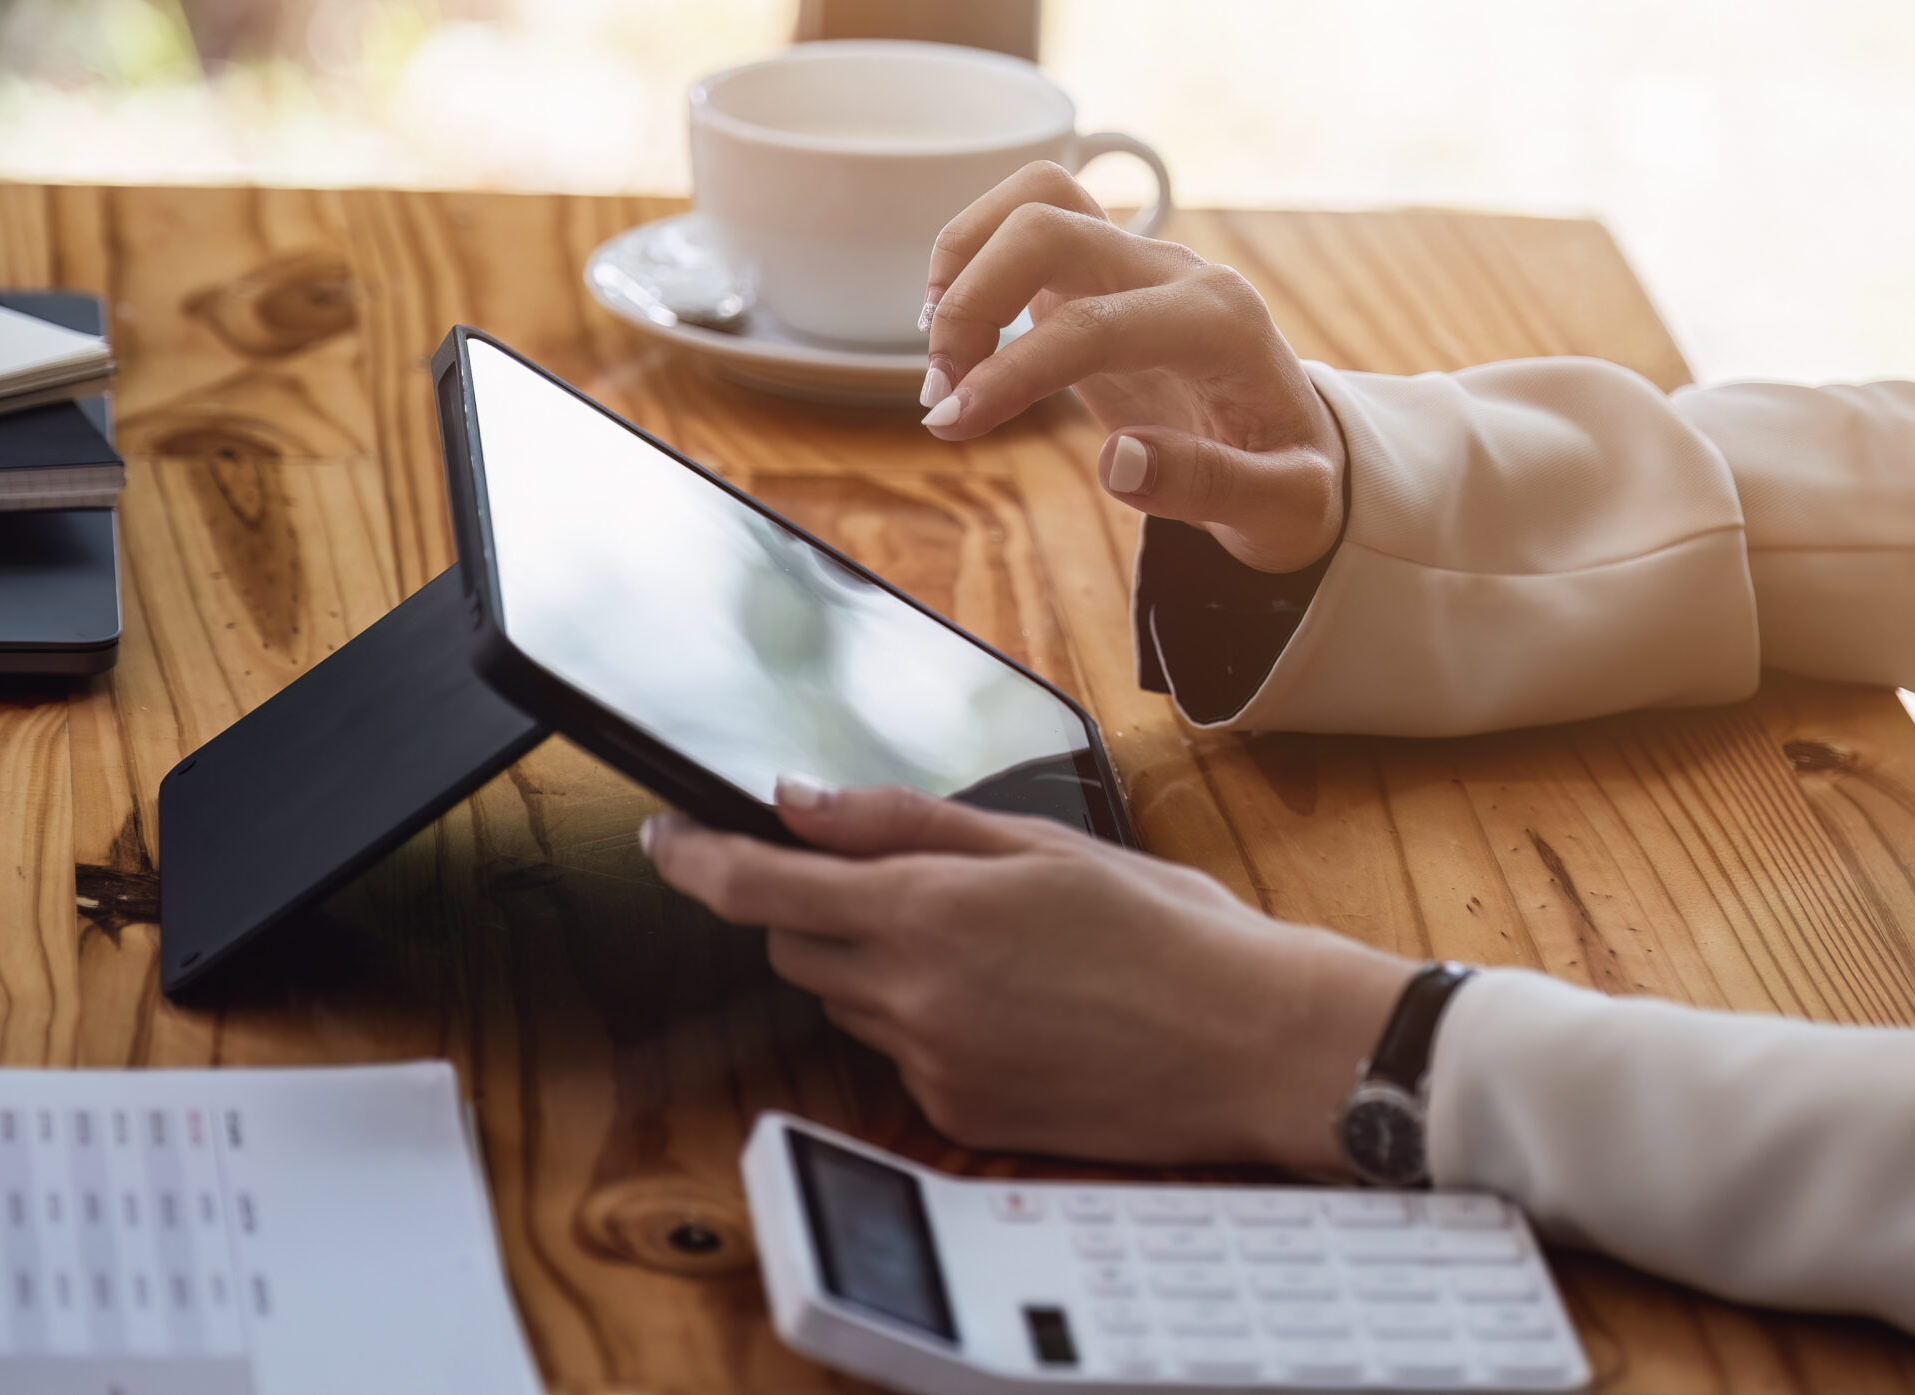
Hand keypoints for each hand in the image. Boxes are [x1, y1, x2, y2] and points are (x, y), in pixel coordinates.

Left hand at [642, 780, 1408, 1168]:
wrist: (1252, 1045)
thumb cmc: (1170, 932)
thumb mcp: (1040, 843)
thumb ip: (903, 821)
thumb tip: (799, 801)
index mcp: (927, 910)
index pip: (759, 886)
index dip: (694, 858)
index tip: (662, 837)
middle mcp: (913, 995)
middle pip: (794, 948)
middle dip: (813, 908)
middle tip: (900, 882)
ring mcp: (932, 1065)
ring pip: (847, 1003)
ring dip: (874, 966)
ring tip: (988, 947)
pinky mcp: (959, 1114)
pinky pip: (901, 1058)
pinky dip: (924, 1023)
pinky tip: (1012, 1006)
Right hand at [917, 164, 1348, 573]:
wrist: (1299, 445)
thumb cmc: (1292, 479)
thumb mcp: (1283, 508)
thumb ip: (1211, 487)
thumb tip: (1119, 462)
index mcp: (1221, 324)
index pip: (1093, 322)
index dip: (1012, 367)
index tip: (955, 422)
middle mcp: (1176, 273)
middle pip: (1048, 223)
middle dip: (971, 300)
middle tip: (943, 394)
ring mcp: (1137, 263)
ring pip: (1035, 199)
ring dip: (963, 265)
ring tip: (942, 360)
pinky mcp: (1101, 274)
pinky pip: (1027, 225)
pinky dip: (975, 264)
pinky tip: (959, 340)